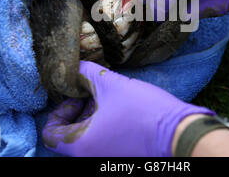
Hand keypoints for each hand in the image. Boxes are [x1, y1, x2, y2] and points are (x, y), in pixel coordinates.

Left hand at [42, 61, 213, 156]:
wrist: (179, 133)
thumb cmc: (144, 112)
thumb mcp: (111, 85)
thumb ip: (87, 74)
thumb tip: (74, 68)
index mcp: (81, 146)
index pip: (49, 134)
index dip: (59, 111)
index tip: (76, 97)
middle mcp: (89, 158)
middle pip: (69, 135)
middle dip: (78, 111)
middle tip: (93, 94)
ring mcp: (106, 160)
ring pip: (88, 138)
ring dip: (92, 117)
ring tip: (110, 98)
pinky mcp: (120, 157)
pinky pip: (103, 143)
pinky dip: (105, 126)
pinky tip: (121, 109)